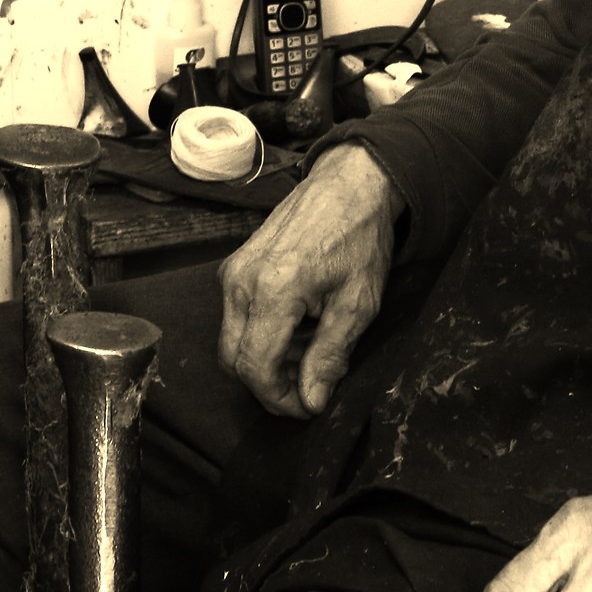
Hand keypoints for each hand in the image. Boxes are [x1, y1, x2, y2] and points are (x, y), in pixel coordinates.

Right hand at [217, 142, 401, 417]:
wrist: (349, 184)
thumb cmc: (359, 238)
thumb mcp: (357, 303)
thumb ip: (329, 356)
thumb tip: (311, 401)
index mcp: (274, 291)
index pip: (255, 368)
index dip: (280, 399)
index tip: (308, 406)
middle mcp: (241, 282)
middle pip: (234, 360)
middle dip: (268, 384)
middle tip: (308, 387)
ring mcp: (233, 271)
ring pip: (232, 340)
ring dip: (265, 359)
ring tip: (309, 351)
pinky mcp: (234, 265)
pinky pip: (235, 316)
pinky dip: (260, 333)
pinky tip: (298, 326)